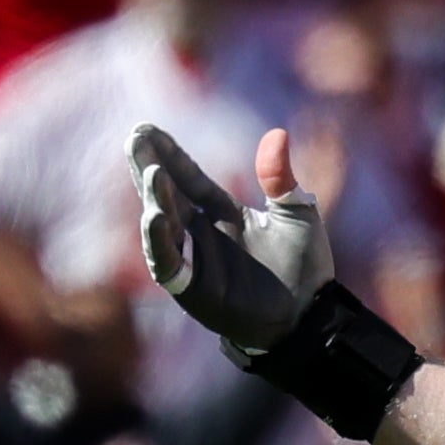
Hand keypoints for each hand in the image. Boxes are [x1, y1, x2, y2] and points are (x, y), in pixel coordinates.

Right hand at [129, 126, 331, 351]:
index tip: (146, 128)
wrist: (310, 315)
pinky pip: (168, 262)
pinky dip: (158, 241)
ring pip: (163, 224)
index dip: (169, 155)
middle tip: (134, 138)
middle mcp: (201, 233)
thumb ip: (280, 178)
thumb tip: (277, 133)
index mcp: (223, 213)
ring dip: (156, 198)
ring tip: (152, 172)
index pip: (189, 178)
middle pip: (166, 194)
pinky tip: (155, 216)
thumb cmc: (305, 267)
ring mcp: (194, 259)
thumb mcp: (298, 215)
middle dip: (149, 167)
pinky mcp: (192, 288)